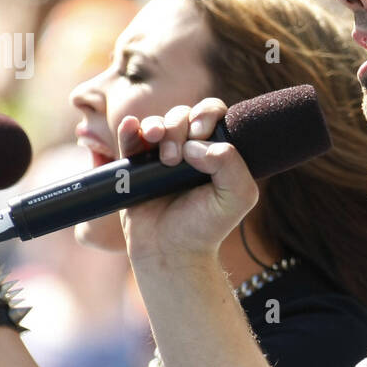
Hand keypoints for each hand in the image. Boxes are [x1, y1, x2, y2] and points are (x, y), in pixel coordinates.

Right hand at [116, 98, 258, 268]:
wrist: (171, 252)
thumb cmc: (206, 226)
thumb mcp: (237, 197)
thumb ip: (231, 164)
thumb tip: (196, 143)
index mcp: (216, 150)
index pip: (212, 114)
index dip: (206, 114)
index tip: (200, 133)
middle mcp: (189, 149)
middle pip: (182, 115)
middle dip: (178, 127)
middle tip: (174, 159)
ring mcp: (160, 155)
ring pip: (157, 123)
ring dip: (156, 126)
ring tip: (155, 144)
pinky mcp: (135, 166)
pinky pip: (130, 137)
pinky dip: (129, 128)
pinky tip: (131, 126)